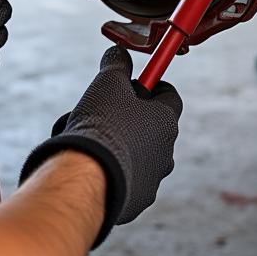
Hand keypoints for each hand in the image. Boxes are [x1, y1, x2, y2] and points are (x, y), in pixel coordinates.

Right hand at [19, 45, 181, 245]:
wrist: (87, 178)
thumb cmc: (102, 125)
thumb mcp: (108, 82)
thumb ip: (117, 64)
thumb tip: (119, 52)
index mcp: (165, 121)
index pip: (169, 95)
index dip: (151, 86)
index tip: (133, 83)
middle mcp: (166, 153)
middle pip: (152, 127)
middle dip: (130, 118)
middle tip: (104, 113)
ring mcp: (153, 180)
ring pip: (138, 155)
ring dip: (120, 146)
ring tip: (91, 141)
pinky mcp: (136, 202)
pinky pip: (127, 181)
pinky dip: (113, 172)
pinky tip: (91, 166)